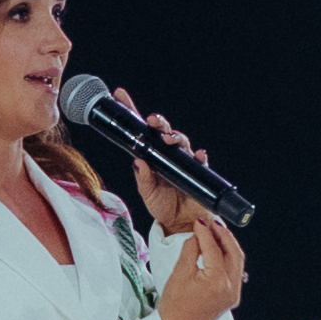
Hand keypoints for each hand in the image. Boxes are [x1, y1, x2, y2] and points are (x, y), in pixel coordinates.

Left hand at [123, 103, 221, 236]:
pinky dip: (200, 157)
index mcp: (151, 156)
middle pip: (163, 131)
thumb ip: (143, 178)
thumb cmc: (163, 206)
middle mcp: (167, 155)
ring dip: (175, 137)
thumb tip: (138, 162)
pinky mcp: (197, 173)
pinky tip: (199, 155)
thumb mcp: (147, 193)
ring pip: (181, 142)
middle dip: (159, 123)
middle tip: (152, 120)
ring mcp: (183, 162)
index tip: (120, 96)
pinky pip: (200, 162)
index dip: (132, 111)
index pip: (141, 130)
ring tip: (168, 138)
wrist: (181, 224)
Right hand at [158, 212, 247, 319]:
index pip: (214, 248)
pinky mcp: (231, 298)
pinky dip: (228, 258)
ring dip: (227, 245)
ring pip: (237, 261)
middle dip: (223, 235)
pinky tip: (217, 251)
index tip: (199, 222)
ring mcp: (232, 295)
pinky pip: (234, 272)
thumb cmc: (173, 308)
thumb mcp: (179, 272)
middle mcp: (230, 288)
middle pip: (233, 252)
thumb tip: (198, 235)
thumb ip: (191, 249)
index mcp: (217, 281)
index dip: (205, 231)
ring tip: (214, 234)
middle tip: (211, 224)